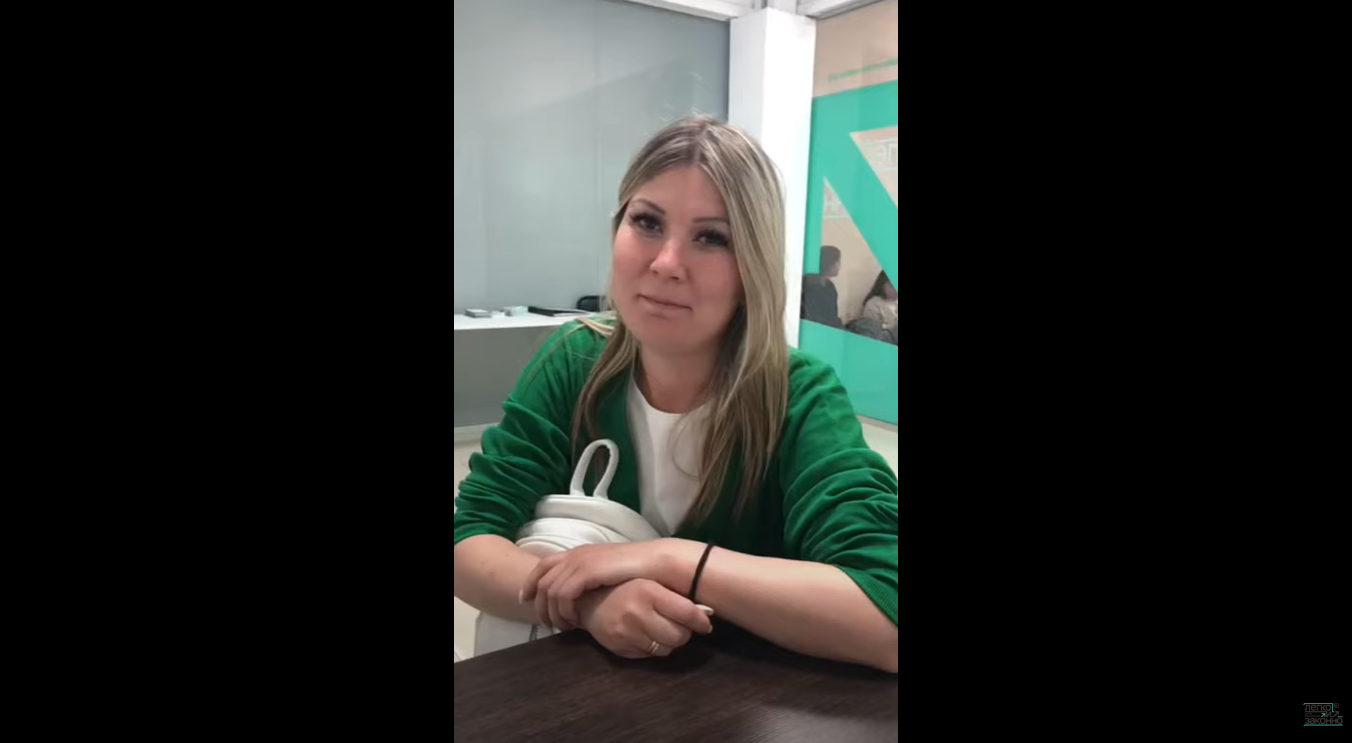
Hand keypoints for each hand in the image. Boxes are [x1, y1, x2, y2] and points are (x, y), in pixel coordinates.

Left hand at [521, 542, 668, 629]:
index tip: (526, 599)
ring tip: (564, 627)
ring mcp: (581, 562)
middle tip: (547, 624)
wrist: (657, 563)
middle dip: (539, 604)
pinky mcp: (587, 572)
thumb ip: (591, 579)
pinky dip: (564, 610)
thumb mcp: (608, 573)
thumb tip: (581, 597)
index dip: (531, 582)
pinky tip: (575, 621)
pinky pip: (563, 594)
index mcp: (580, 552)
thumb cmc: (638, 571)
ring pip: (551, 590)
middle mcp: (576, 554)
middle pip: (542, 579)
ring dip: (554, 612)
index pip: (544, 565)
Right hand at [577, 579, 713, 658]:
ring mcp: (627, 634)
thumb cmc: (625, 587)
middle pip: (679, 636)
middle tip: (678, 624)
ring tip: (660, 628)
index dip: (701, 622)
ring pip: (666, 649)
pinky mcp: (620, 649)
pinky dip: (653, 648)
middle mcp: (637, 613)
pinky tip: (645, 635)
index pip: (687, 614)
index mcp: (648, 591)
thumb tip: (708, 613)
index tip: (704, 623)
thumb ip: (677, 596)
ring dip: (668, 641)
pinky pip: (650, 656)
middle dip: (683, 632)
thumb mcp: (650, 582)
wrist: (587, 600)